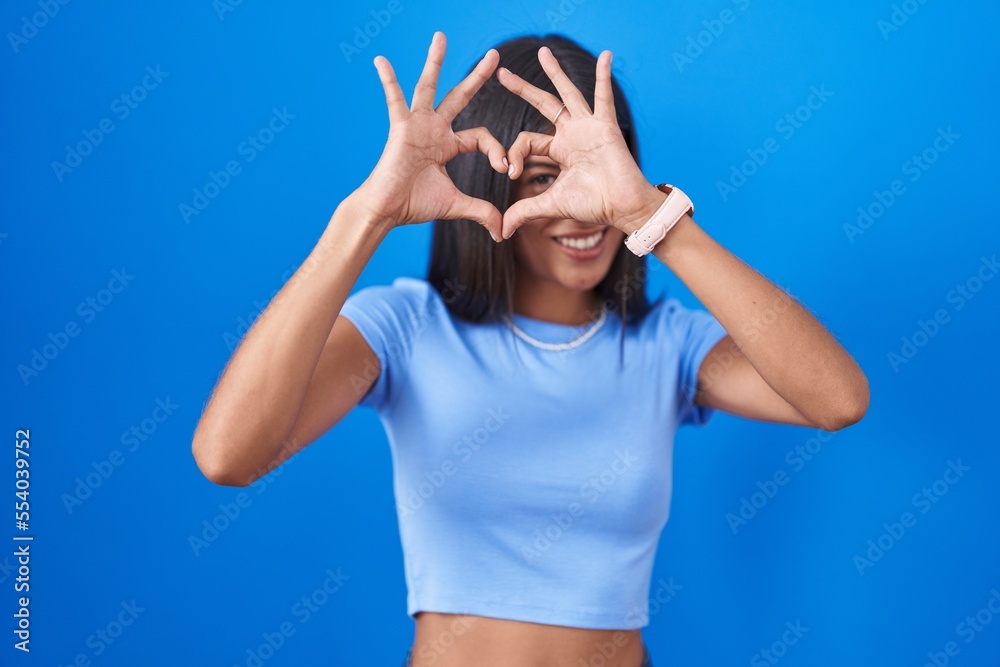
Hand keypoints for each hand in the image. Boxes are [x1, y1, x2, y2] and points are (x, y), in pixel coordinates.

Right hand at [355, 32, 507, 240]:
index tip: (505, 168)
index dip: (497, 150)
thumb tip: (503, 233)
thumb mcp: (456, 205)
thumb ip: (481, 212)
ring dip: (436, 62)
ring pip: (430, 87)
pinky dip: (388, 80)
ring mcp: (417, 125)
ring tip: (441, 36)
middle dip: (478, 77)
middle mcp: (434, 129)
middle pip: (460, 97)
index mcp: (448, 145)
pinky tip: (380, 60)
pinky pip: (394, 100)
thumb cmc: (416, 205)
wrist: (388, 211)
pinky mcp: (400, 128)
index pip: (480, 136)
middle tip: (495, 55)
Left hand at [496, 47, 665, 239]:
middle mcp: (572, 133)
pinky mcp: (605, 126)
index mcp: (559, 149)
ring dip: (555, 72)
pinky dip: (605, 76)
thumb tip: (502, 229)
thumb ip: (525, 211)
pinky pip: (604, 97)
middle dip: (522, 89)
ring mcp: (589, 127)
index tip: (510, 172)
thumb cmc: (593, 205)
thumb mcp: (551, 204)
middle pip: (543, 104)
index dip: (514, 154)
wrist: (622, 209)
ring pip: (568, 93)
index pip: (527, 140)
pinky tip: (605, 55)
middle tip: (501, 73)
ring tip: (543, 51)